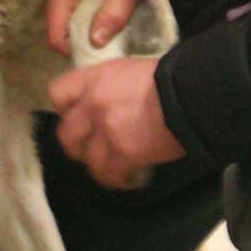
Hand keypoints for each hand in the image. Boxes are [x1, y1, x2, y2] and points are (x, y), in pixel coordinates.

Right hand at [46, 0, 157, 55]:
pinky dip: (89, 25)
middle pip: (60, 33)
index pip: (56, 34)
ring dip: (87, 35)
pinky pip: (74, 18)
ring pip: (67, 27)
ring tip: (111, 33)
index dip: (74, 51)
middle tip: (109, 47)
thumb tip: (95, 43)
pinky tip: (107, 23)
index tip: (99, 56)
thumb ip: (113, 15)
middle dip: (82, 44)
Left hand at [49, 56, 184, 188]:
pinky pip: (111, 175)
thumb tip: (109, 101)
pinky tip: (128, 179)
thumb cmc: (170, 77)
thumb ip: (110, 85)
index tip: (75, 116)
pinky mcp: (124, 153)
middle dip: (77, 143)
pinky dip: (118, 179)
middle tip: (90, 147)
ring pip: (87, 159)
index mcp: (95, 79)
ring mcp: (107, 131)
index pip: (58, 94)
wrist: (192, 93)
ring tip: (112, 168)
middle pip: (66, 133)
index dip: (65, 108)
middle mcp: (94, 104)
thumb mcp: (130, 70)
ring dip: (99, 165)